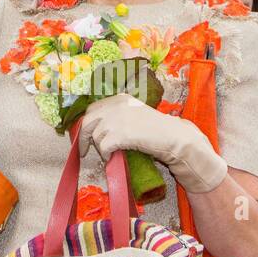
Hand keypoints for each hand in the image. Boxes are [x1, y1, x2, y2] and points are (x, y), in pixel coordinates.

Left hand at [77, 93, 227, 193]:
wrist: (174, 137)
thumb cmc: (157, 130)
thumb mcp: (134, 115)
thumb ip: (117, 116)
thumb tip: (96, 129)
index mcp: (120, 98)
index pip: (92, 109)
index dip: (86, 124)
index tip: (84, 135)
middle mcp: (116, 105)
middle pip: (88, 120)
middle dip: (83, 137)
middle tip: (84, 150)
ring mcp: (117, 119)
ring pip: (96, 136)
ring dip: (100, 148)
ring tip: (110, 154)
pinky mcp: (120, 134)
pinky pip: (103, 147)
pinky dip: (106, 155)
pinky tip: (113, 158)